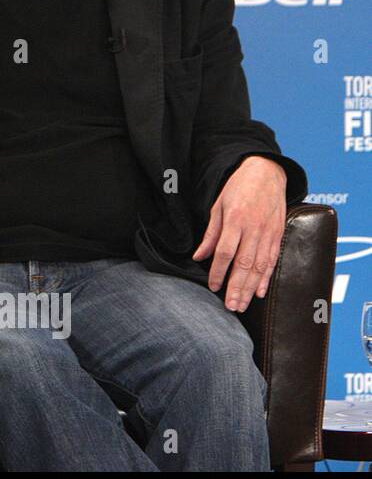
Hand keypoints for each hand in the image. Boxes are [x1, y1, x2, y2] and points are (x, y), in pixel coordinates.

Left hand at [192, 156, 287, 311]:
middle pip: (244, 264)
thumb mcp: (218, 206)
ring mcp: (269, 232)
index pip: (225, 252)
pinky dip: (266, 278)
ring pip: (260, 266)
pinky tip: (260, 292)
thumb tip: (199, 257)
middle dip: (236, 287)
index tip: (213, 286)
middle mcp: (254, 228)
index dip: (218, 271)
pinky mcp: (279, 235)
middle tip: (230, 306)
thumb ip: (210, 233)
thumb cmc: (238, 188)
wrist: (267, 171)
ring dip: (250, 288)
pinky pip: (273, 260)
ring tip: (242, 305)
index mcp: (235, 219)